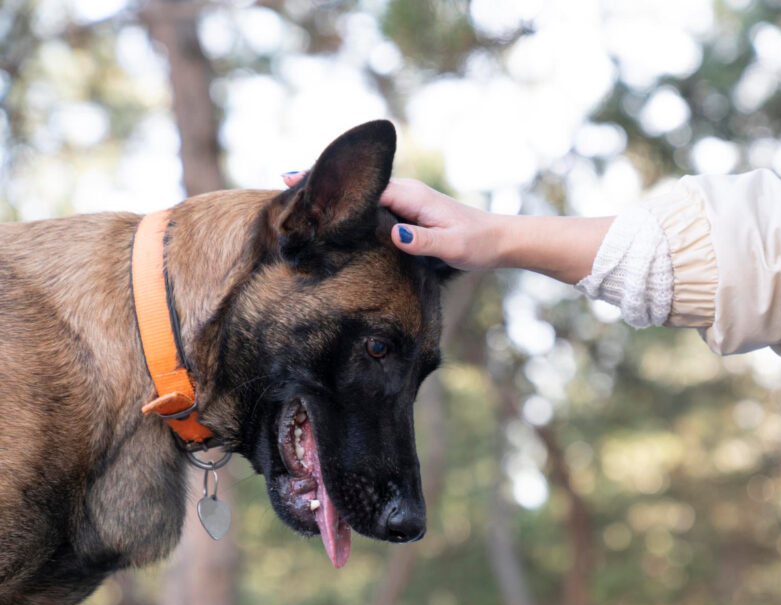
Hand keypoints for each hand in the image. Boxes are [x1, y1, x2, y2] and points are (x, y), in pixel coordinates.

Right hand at [282, 171, 611, 283]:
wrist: (500, 241)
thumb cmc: (477, 243)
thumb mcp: (452, 246)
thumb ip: (422, 242)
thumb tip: (394, 236)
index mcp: (408, 195)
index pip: (360, 184)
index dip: (325, 182)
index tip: (291, 180)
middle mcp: (402, 193)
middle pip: (353, 185)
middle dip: (318, 184)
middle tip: (278, 188)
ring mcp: (402, 203)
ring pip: (358, 196)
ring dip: (330, 196)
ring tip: (293, 201)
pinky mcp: (405, 215)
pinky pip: (368, 207)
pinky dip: (346, 208)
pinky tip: (330, 219)